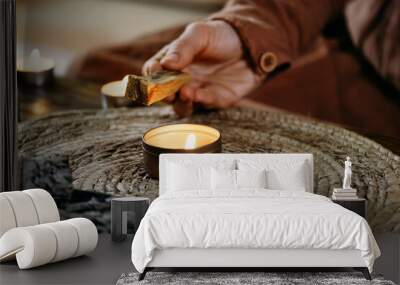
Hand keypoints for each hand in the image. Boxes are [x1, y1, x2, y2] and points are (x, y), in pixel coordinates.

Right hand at [142, 20, 262, 115]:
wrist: (250, 45)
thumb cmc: (221, 36)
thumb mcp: (200, 34)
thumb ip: (182, 48)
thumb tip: (166, 64)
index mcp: (173, 62)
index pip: (154, 72)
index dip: (152, 75)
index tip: (156, 72)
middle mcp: (182, 80)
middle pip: (164, 93)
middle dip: (164, 94)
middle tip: (168, 91)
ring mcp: (198, 91)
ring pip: (181, 106)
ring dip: (181, 102)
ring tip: (185, 92)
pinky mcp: (215, 99)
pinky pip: (205, 105)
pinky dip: (200, 101)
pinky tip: (199, 94)